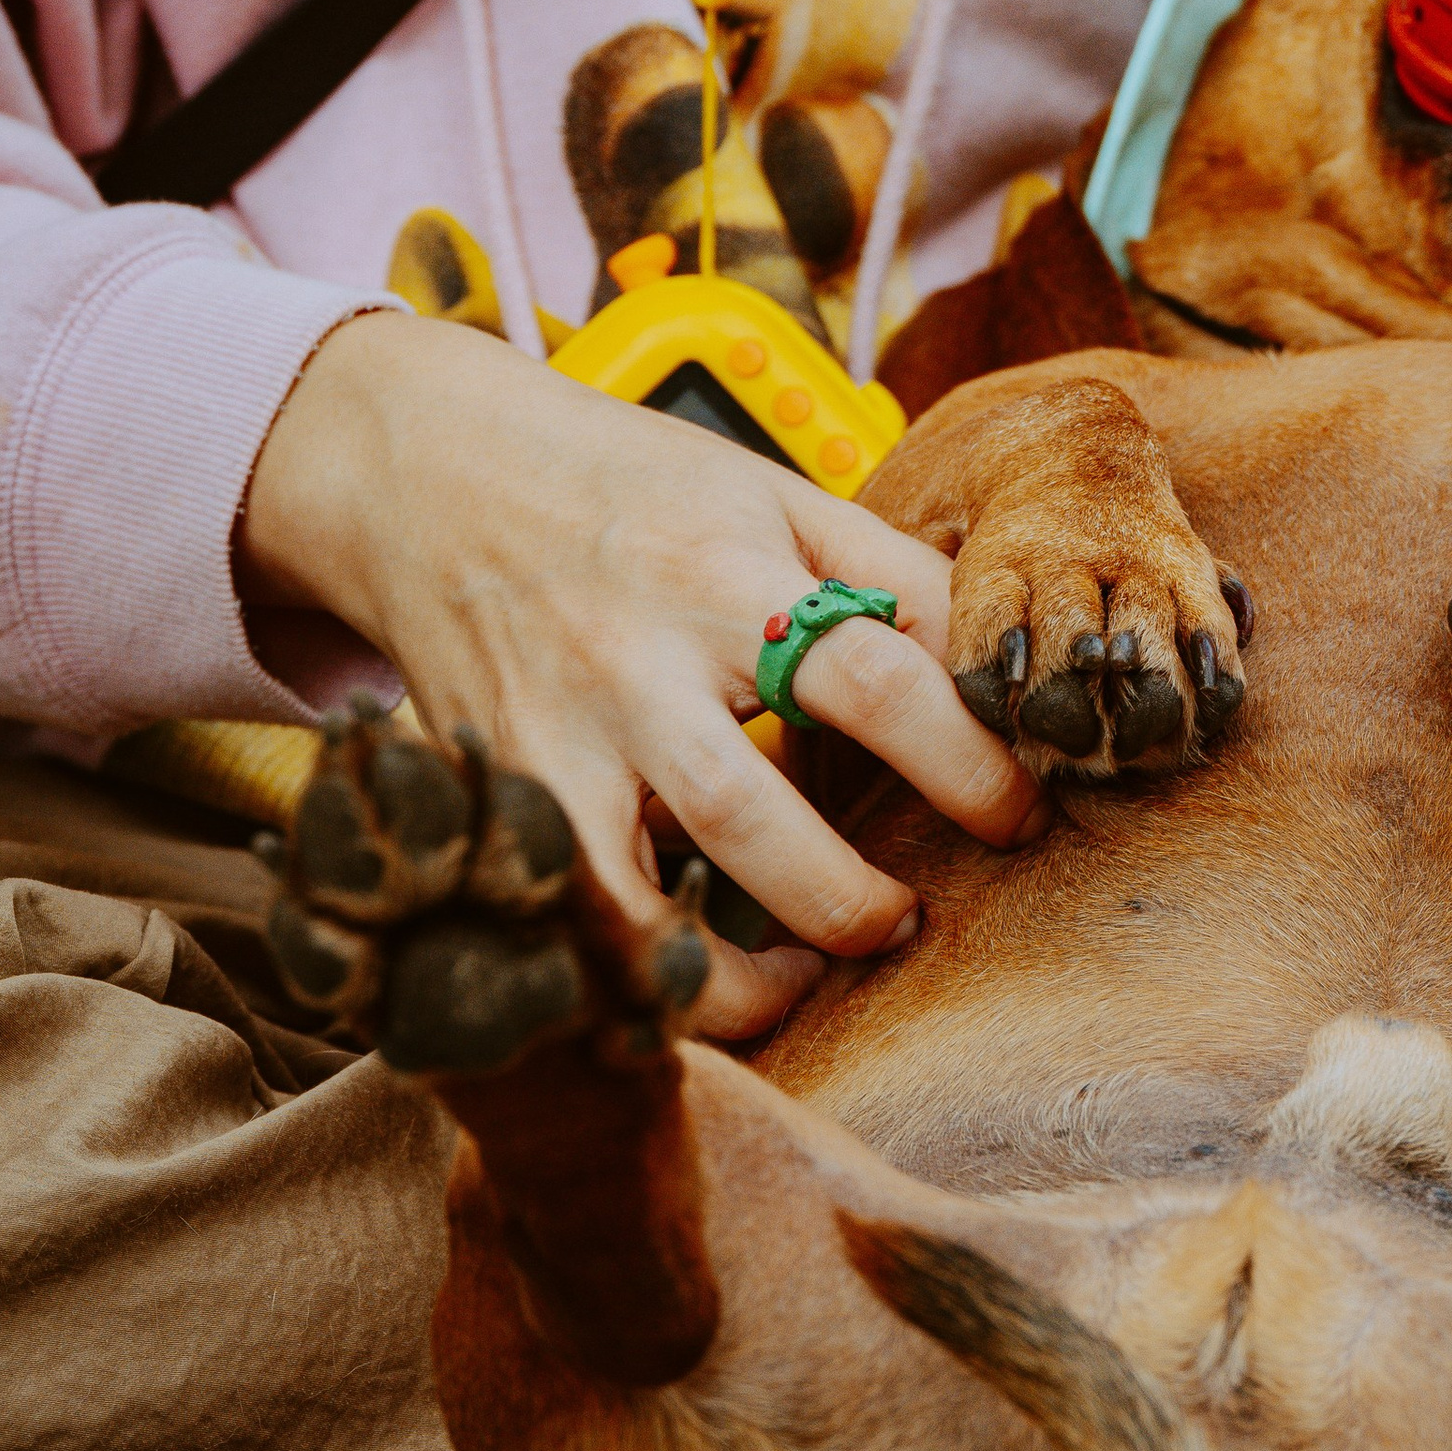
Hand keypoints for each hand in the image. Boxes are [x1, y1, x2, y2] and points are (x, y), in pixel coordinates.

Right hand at [240, 311, 1041, 1037]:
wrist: (429, 471)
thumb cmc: (628, 485)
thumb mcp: (770, 490)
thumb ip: (886, 568)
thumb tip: (1004, 655)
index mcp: (728, 572)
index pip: (877, 675)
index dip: (970, 761)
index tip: (1022, 814)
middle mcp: (637, 661)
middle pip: (755, 808)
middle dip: (853, 895)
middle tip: (914, 917)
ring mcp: (558, 739)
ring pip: (646, 893)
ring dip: (752, 966)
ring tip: (820, 968)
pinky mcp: (504, 794)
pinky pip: (575, 918)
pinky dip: (644, 972)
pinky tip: (711, 979)